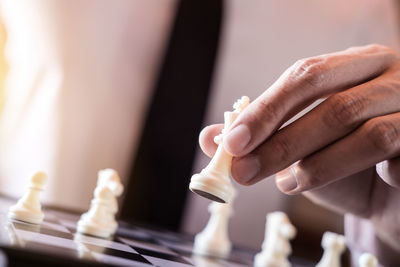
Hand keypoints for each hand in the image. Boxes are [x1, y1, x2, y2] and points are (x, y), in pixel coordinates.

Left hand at [199, 44, 399, 263]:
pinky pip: (397, 157)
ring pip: (365, 131)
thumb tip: (208, 138)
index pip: (305, 76)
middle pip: (332, 102)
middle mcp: (389, 77)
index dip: (266, 110)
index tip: (231, 142)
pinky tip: (343, 190)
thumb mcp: (295, 149)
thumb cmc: (342, 165)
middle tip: (244, 172)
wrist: (392, 197)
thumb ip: (257, 140)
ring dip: (316, 164)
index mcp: (353, 66)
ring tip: (285, 186)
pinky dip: (360, 174)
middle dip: (282, 140)